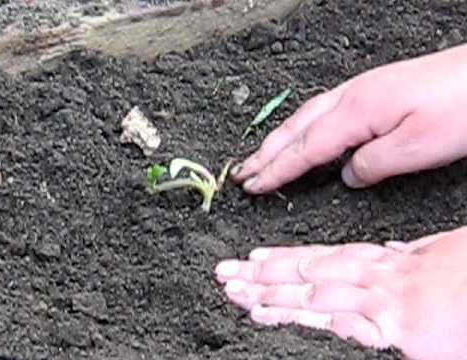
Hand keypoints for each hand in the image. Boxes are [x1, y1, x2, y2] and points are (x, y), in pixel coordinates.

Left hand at [215, 227, 466, 359]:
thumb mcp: (435, 255)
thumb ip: (406, 257)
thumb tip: (386, 251)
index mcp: (381, 262)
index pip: (320, 258)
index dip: (283, 259)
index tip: (253, 259)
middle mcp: (374, 277)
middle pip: (308, 274)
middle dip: (264, 276)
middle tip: (226, 275)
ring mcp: (385, 301)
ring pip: (317, 294)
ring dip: (274, 296)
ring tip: (239, 296)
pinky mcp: (403, 329)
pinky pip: (349, 323)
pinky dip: (311, 318)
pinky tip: (278, 317)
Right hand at [231, 44, 466, 192]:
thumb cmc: (460, 107)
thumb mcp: (417, 147)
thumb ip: (372, 165)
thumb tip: (347, 176)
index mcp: (355, 112)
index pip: (304, 149)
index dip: (276, 169)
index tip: (253, 184)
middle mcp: (349, 97)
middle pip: (295, 130)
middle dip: (265, 153)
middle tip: (242, 172)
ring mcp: (357, 91)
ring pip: (304, 118)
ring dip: (278, 140)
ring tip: (260, 157)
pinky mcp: (369, 91)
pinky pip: (321, 112)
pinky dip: (301, 129)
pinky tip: (301, 136)